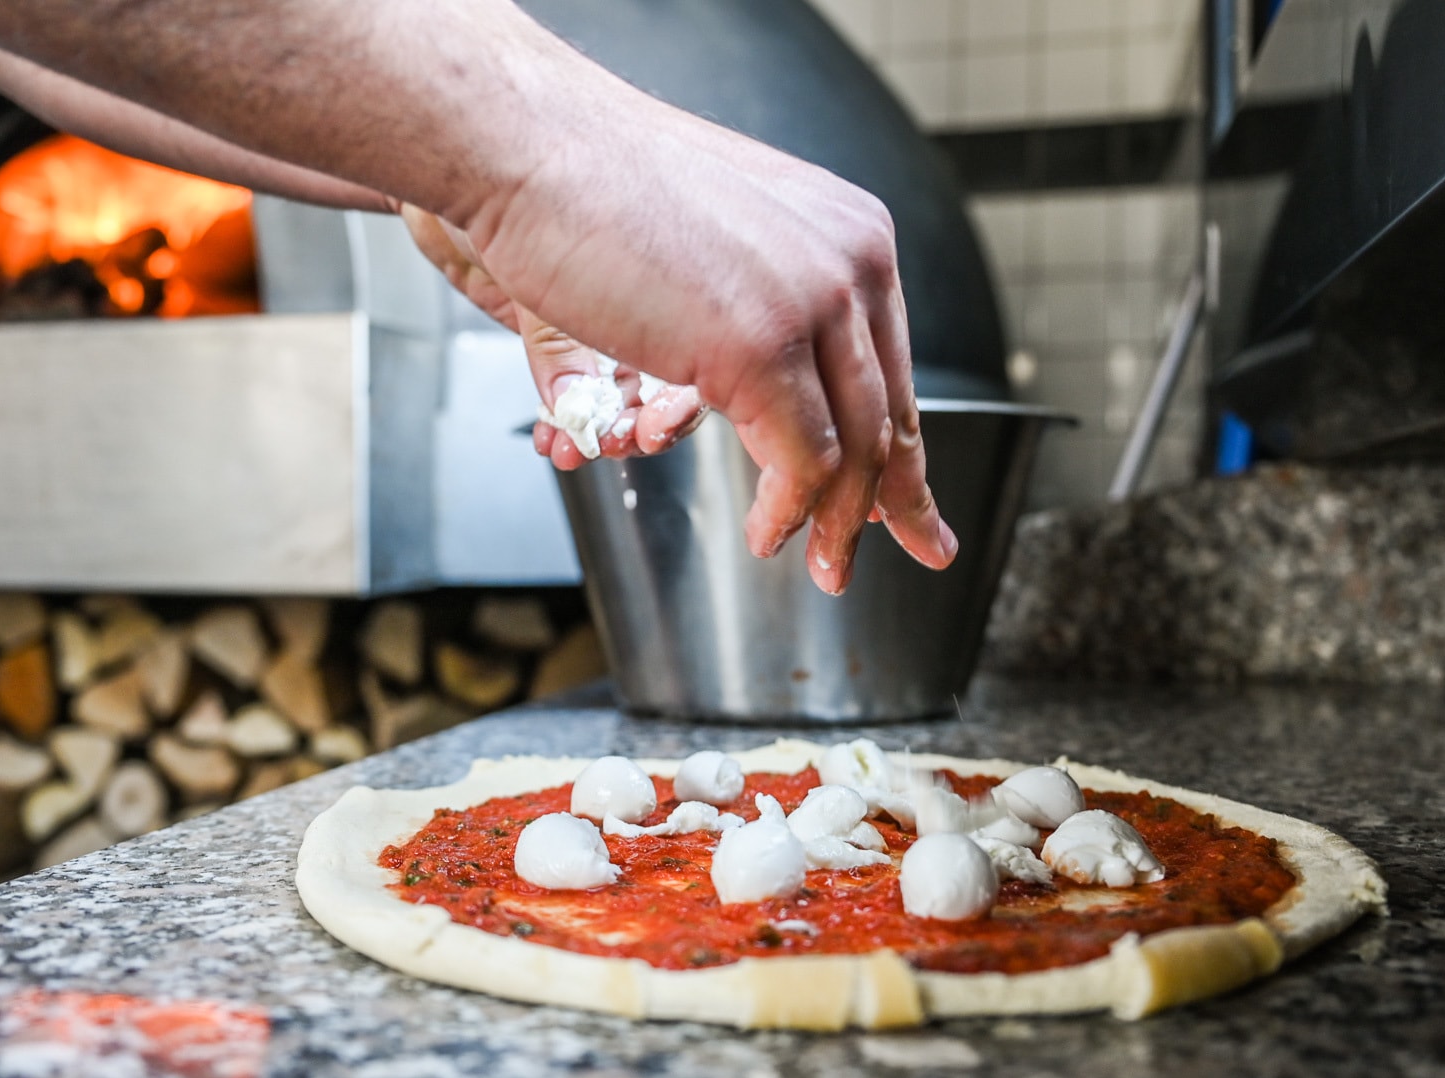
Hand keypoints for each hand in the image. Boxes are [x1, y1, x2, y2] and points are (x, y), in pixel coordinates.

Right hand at [452, 99, 957, 594]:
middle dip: (898, 494)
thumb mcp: (713, 240)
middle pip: (888, 408)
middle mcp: (850, 260)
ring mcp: (812, 302)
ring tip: (820, 564)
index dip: (900, 438)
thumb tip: (772, 371)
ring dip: (837, 521)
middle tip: (913, 546)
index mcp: (848, 230)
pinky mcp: (762, 346)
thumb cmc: (591, 187)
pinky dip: (787, 513)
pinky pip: (800, 461)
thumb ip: (760, 298)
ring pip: (854, 445)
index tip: (908, 494)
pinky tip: (767, 536)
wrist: (531, 147)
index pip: (890, 360)